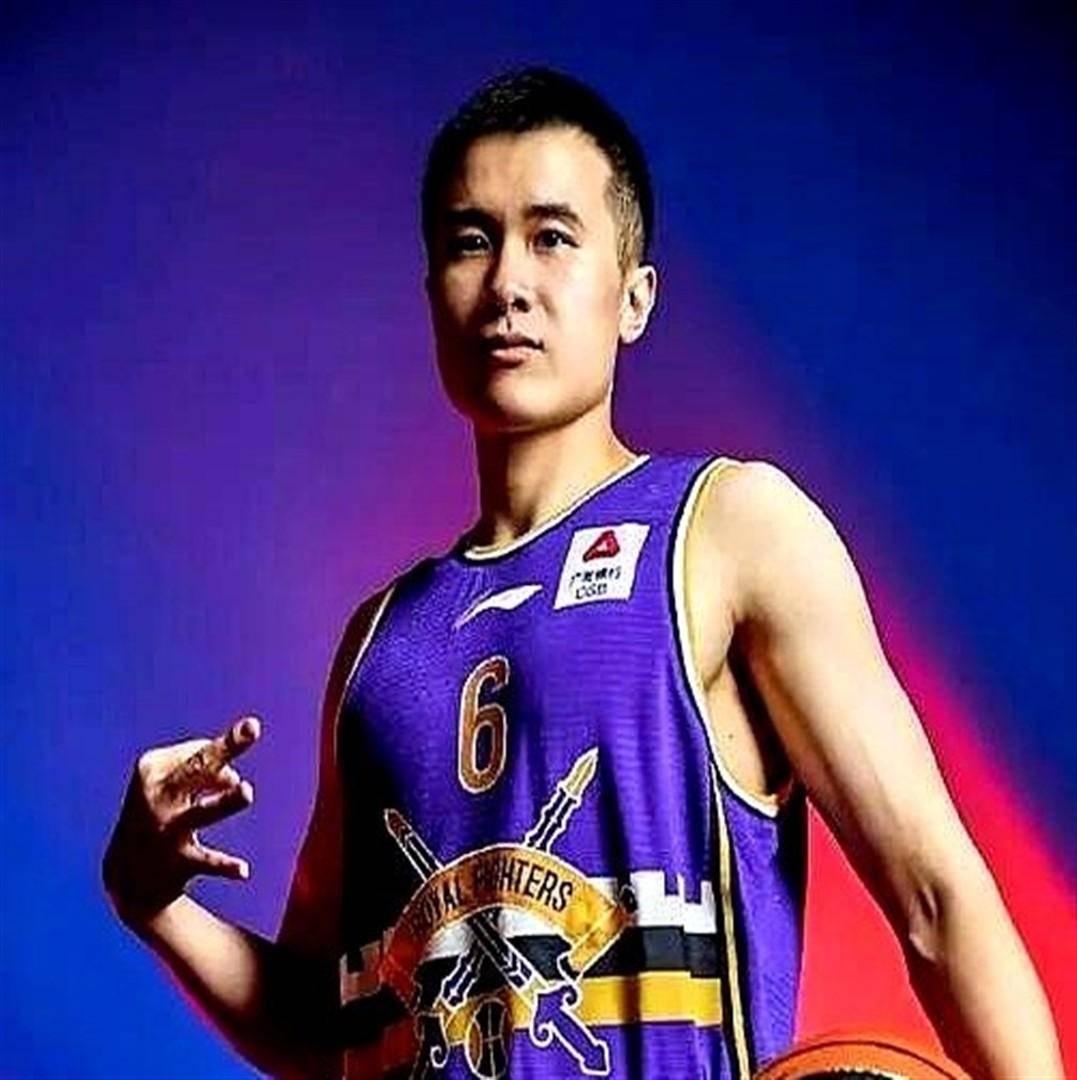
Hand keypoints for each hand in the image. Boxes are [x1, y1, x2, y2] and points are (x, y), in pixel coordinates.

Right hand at [103, 716, 260, 928]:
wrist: (128, 877)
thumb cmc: (162, 811)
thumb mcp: (176, 784)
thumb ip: (210, 769)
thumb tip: (234, 780)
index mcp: (151, 768)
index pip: (200, 752)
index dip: (219, 759)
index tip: (215, 779)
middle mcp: (155, 796)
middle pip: (197, 768)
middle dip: (225, 747)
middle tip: (253, 726)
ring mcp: (165, 829)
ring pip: (202, 813)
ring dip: (225, 802)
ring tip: (247, 791)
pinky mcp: (176, 863)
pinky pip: (205, 861)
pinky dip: (225, 866)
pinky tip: (244, 871)